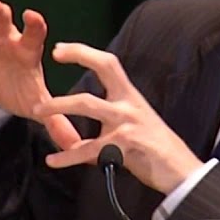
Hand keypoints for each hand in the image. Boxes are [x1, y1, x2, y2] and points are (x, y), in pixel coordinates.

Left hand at [32, 42, 203, 193]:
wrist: (181, 170)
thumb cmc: (155, 150)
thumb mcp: (131, 129)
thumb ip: (104, 130)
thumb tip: (74, 145)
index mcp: (130, 96)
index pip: (108, 63)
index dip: (83, 52)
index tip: (59, 50)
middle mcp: (129, 103)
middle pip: (99, 73)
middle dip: (72, 67)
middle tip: (42, 84)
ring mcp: (128, 120)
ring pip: (88, 104)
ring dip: (59, 106)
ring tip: (38, 112)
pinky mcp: (126, 143)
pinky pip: (90, 148)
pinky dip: (69, 156)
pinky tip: (54, 161)